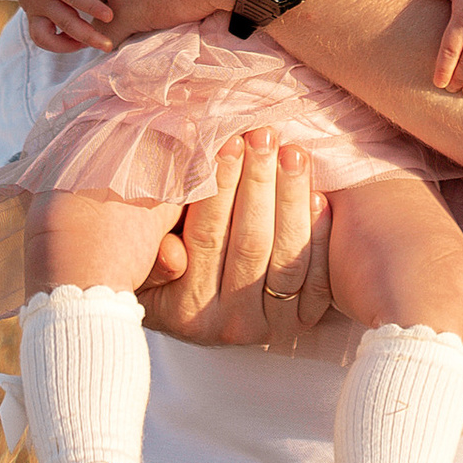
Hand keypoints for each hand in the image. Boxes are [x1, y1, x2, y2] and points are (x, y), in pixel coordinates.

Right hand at [0, 0, 115, 53]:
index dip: (91, 6)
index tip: (109, 16)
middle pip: (64, 23)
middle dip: (87, 35)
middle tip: (109, 45)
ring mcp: (36, 9)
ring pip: (48, 38)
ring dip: (69, 46)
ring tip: (94, 46)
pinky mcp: (33, 16)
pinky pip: (41, 38)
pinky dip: (57, 45)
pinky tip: (79, 43)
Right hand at [139, 137, 333, 350]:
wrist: (202, 316)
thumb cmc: (166, 271)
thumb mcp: (143, 265)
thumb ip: (153, 251)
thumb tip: (173, 252)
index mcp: (184, 309)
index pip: (206, 237)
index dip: (220, 187)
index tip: (230, 141)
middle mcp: (228, 324)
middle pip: (250, 244)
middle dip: (259, 182)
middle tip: (266, 135)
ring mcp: (268, 327)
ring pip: (287, 259)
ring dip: (293, 200)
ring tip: (293, 154)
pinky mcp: (299, 323)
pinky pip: (317, 280)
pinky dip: (320, 238)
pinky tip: (319, 197)